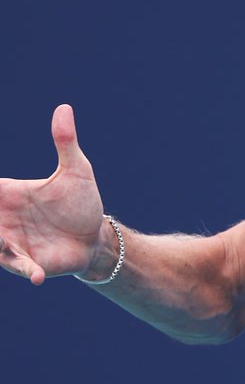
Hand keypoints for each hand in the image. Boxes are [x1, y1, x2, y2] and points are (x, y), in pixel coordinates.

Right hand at [0, 105, 105, 284]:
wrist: (96, 239)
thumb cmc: (81, 204)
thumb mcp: (76, 172)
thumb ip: (65, 142)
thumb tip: (64, 108)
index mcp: (4, 193)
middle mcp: (0, 219)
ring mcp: (9, 242)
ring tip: (2, 243)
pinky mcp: (27, 262)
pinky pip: (19, 266)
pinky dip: (25, 270)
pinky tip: (38, 275)